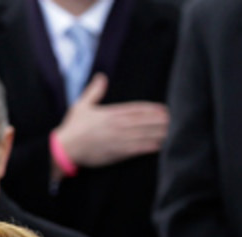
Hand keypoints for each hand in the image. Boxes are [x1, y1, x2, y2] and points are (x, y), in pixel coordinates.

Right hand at [53, 73, 169, 169]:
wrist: (66, 148)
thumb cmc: (73, 128)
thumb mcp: (82, 105)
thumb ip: (94, 91)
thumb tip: (101, 77)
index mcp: (111, 113)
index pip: (136, 109)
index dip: (151, 109)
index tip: (164, 109)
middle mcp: (117, 125)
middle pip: (144, 121)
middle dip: (160, 120)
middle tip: (175, 119)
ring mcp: (119, 139)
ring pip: (144, 134)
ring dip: (159, 132)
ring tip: (172, 131)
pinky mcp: (118, 153)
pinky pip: (137, 149)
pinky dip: (149, 147)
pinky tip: (160, 146)